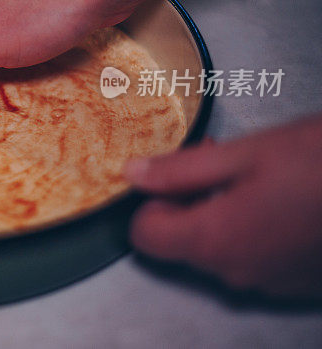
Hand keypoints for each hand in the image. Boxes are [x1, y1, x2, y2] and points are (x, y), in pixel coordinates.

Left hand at [126, 114, 321, 297]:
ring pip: (216, 247)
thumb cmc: (321, 162)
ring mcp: (267, 281)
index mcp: (214, 239)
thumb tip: (132, 174)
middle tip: (215, 161)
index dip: (149, 202)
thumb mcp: (242, 154)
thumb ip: (178, 170)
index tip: (170, 176)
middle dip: (187, 200)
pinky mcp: (293, 281)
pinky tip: (276, 198)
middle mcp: (235, 270)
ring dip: (218, 211)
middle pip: (179, 241)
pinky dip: (250, 228)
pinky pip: (251, 256)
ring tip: (252, 174)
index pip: (143, 235)